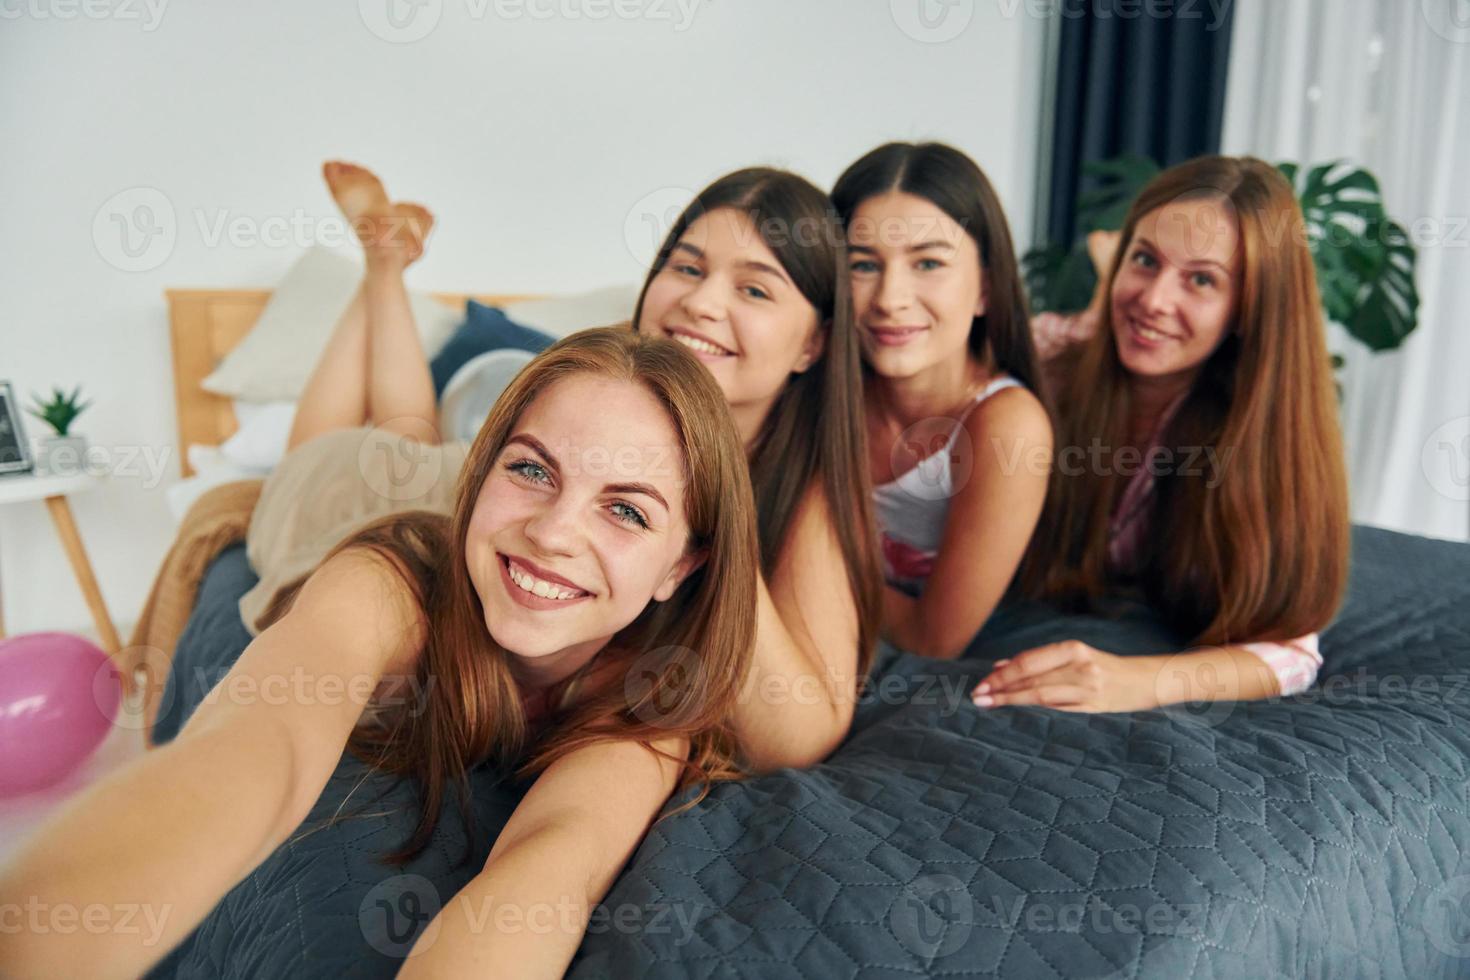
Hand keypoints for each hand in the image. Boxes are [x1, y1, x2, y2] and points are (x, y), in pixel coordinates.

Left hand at [970, 641, 1159, 712]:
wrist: (1146, 680)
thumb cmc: (1103, 667)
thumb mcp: (1074, 657)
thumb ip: (1040, 662)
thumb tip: (999, 666)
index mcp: (1072, 648)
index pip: (1029, 661)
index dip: (1002, 673)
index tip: (981, 683)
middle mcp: (1079, 666)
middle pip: (1031, 677)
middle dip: (1000, 687)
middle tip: (977, 696)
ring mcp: (1087, 688)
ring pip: (1041, 694)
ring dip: (1011, 699)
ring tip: (989, 704)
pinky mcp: (1093, 707)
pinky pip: (1058, 709)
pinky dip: (1034, 709)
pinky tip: (1017, 710)